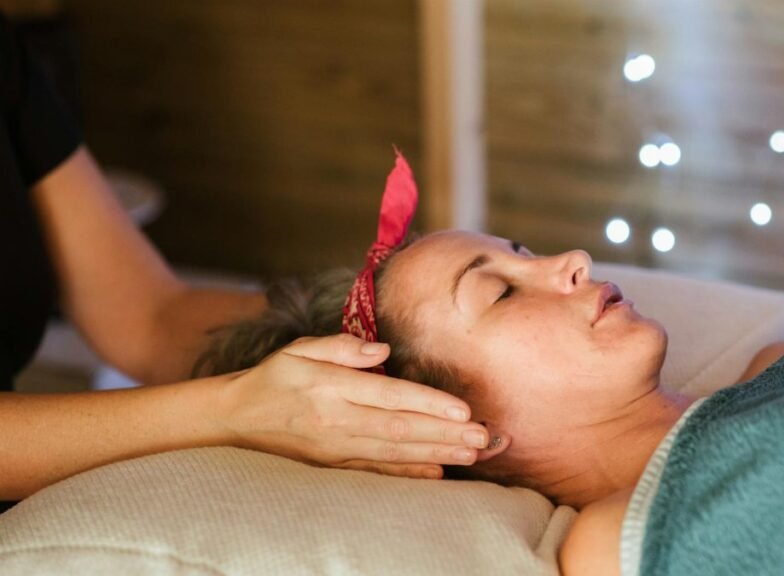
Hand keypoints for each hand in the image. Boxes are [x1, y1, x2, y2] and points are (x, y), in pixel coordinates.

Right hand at [217, 334, 489, 478]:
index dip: (428, 403)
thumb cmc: (275, 378)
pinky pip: (376, 472)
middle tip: (482, 437)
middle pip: (399, 428)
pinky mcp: (333, 466)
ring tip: (471, 454)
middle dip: (444, 433)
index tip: (462, 409)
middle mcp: (336, 421)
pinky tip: (436, 474)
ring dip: (435, 453)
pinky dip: (406, 474)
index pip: (389, 396)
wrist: (236, 420)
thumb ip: (341, 347)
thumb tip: (381, 350)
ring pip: (394, 452)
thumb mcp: (299, 350)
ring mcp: (335, 449)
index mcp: (330, 388)